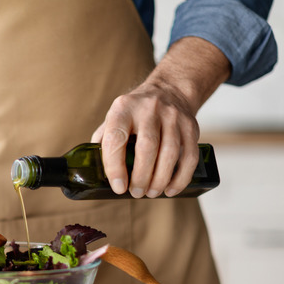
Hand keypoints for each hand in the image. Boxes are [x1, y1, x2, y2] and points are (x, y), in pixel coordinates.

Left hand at [92, 37, 230, 197]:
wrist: (170, 90)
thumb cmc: (135, 113)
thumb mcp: (114, 118)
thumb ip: (104, 140)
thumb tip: (92, 171)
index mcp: (123, 109)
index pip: (116, 139)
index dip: (116, 167)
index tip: (118, 187)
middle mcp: (148, 109)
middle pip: (147, 148)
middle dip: (141, 176)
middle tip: (136, 192)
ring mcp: (172, 116)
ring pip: (170, 153)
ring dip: (160, 179)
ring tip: (151, 193)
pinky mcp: (191, 126)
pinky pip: (189, 156)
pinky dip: (181, 177)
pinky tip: (171, 189)